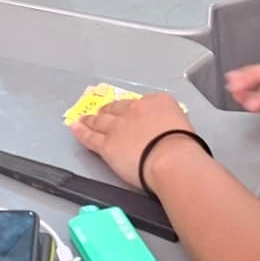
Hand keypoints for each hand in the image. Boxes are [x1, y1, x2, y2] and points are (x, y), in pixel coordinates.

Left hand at [70, 92, 202, 190]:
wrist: (170, 158)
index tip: (132, 114)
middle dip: (109, 111)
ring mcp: (118, 127)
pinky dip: (81, 132)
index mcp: (157, 102)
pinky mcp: (106, 145)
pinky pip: (90, 137)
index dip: (133, 110)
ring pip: (100, 121)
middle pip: (117, 109)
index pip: (141, 103)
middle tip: (103, 113)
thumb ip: (168, 125)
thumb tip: (165, 131)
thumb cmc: (184, 146)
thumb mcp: (183, 125)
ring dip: (92, 120)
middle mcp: (135, 110)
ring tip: (85, 120)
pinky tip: (75, 128)